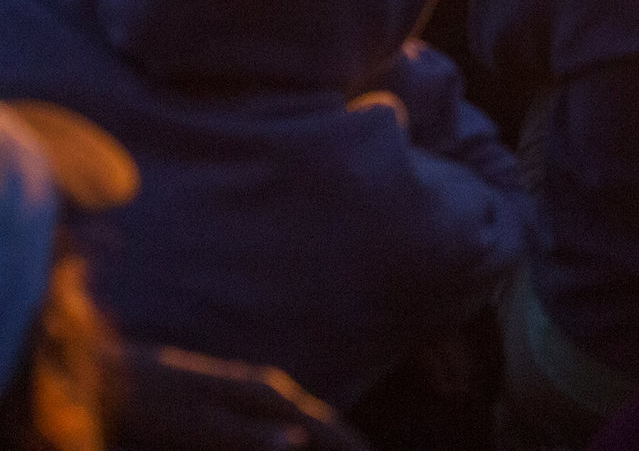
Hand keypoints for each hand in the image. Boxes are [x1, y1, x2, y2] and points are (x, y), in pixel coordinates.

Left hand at [115, 346, 371, 450]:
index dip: (350, 448)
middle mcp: (265, 391)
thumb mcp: (196, 427)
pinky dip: (298, 435)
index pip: (323, 428)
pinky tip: (294, 442)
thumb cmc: (149, 405)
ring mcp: (249, 393)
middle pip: (319, 423)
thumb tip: (299, 443)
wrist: (108, 376)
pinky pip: (281, 422)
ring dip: (322, 440)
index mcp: (265, 398)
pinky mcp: (232, 401)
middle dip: (343, 444)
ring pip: (301, 420)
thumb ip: (247, 437)